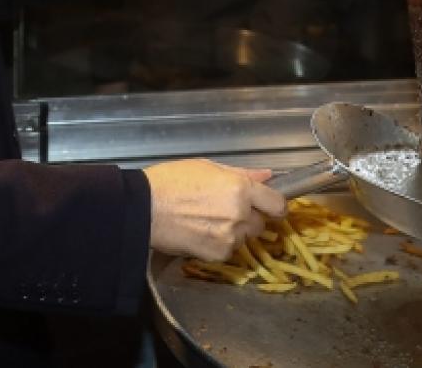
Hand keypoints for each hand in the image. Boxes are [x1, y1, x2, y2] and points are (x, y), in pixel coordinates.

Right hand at [144, 159, 286, 260]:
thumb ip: (242, 174)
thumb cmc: (171, 181)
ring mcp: (229, 238)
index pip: (277, 204)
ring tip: (206, 220)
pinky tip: (199, 232)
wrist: (143, 208)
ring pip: (243, 238)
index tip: (269, 206)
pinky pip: (227, 250)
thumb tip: (267, 176)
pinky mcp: (216, 255)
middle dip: (248, 218)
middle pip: (260, 223)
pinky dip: (218, 244)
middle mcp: (240, 215)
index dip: (274, 205)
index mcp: (240, 189)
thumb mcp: (208, 167)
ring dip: (233, 232)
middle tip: (225, 210)